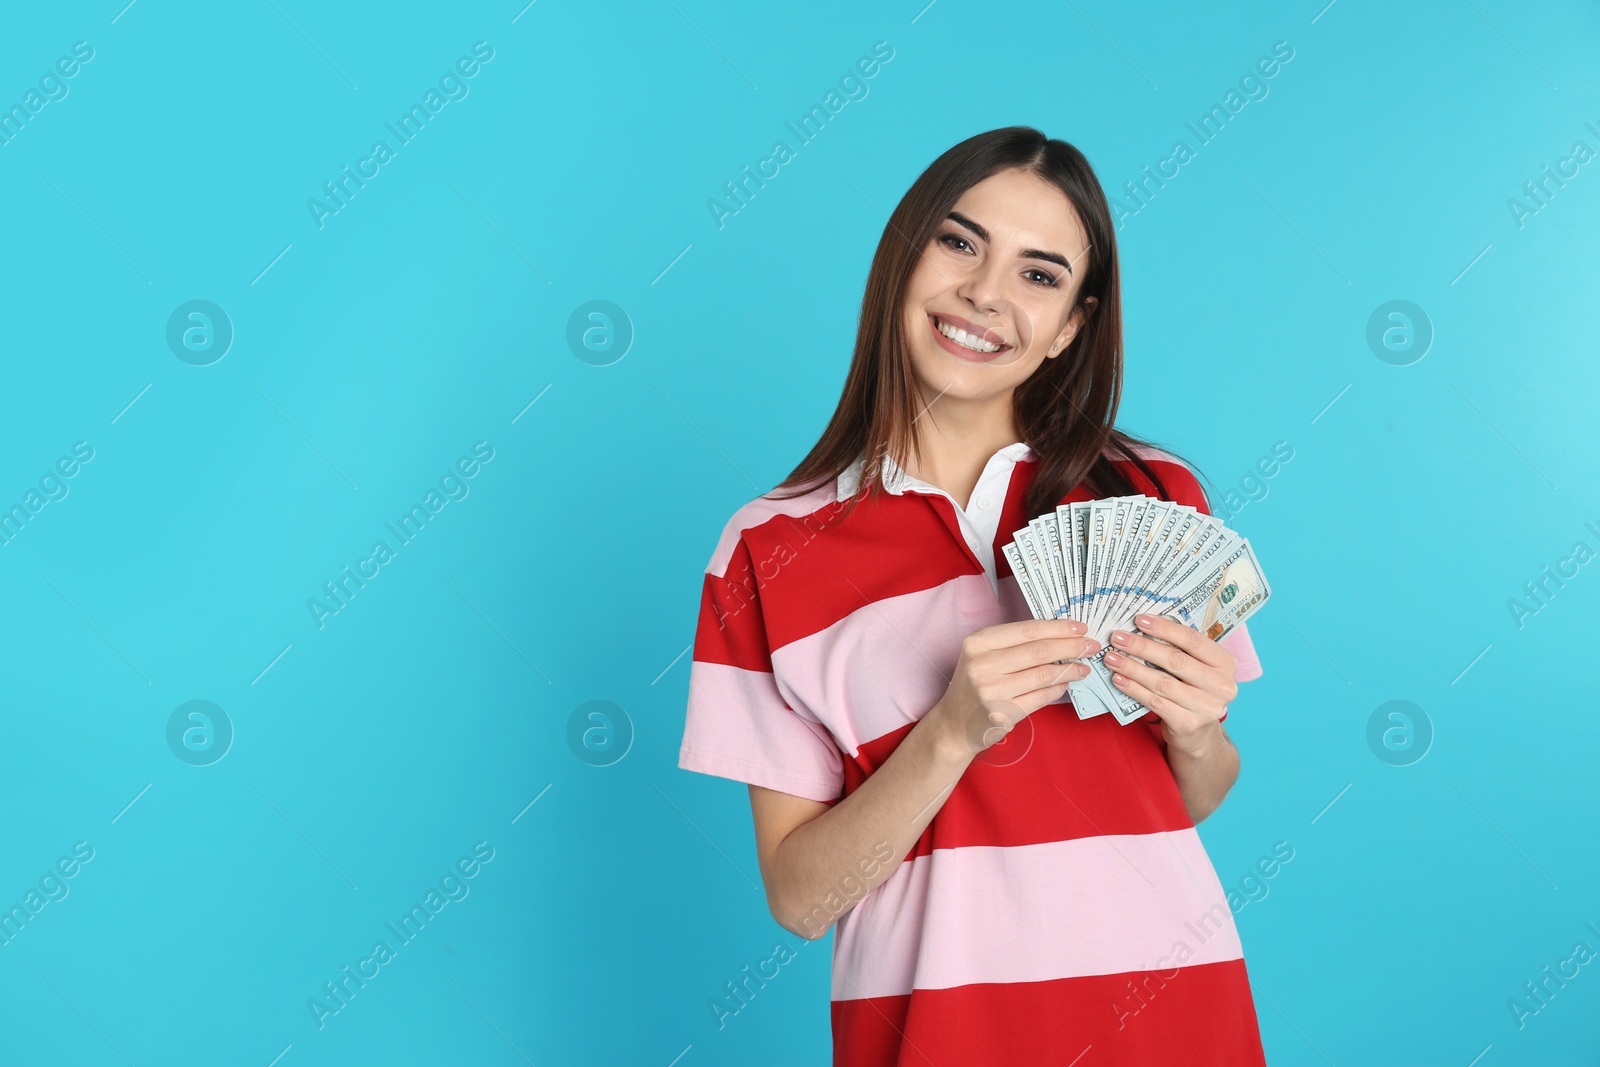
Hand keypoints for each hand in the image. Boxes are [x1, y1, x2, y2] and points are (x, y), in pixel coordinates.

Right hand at [930, 618, 1101, 757]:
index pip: (1027, 630)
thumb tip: (1060, 634)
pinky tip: (1065, 684)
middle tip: (1091, 646)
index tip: (1080, 628)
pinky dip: (1057, 689)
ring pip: (1043, 675)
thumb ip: (1015, 644)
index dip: (1058, 628)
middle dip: (1071, 647)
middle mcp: (982, 665)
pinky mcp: (1002, 714)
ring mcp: (991, 691)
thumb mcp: (983, 655)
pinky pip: (1040, 697)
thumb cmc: (975, 684)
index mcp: (978, 642)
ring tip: (1083, 667)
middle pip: (1038, 651)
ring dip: (1069, 670)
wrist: (954, 723)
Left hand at [1102, 614, 1238, 754]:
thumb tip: (1142, 626)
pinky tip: (1118, 679)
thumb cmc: (1192, 690)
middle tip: (1117, 638)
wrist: (1198, 734)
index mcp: (1225, 663)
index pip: (1193, 640)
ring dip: (1133, 668)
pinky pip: (1155, 702)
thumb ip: (1179, 649)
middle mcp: (1222, 685)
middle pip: (1175, 660)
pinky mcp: (1188, 724)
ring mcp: (1207, 707)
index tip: (1139, 620)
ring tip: (1112, 658)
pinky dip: (1134, 689)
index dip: (1164, 628)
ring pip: (1162, 682)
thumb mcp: (1196, 668)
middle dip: (1142, 647)